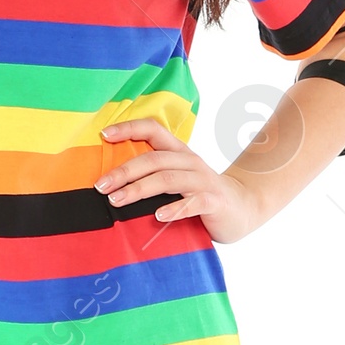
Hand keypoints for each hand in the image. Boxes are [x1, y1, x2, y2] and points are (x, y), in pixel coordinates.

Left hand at [95, 117, 263, 246]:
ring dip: (139, 189)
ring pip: (168, 179)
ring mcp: (203, 181)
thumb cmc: (199, 195)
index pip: (153, 129)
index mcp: (178, 152)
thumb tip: (109, 183)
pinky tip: (158, 216)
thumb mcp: (176, 179)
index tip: (103, 134)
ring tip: (116, 201)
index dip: (129, 128)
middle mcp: (190, 162)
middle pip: (154, 159)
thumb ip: (151, 176)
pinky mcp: (214, 202)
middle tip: (100, 186)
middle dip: (124, 171)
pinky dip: (174, 208)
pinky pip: (193, 203)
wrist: (243, 208)